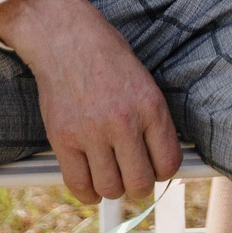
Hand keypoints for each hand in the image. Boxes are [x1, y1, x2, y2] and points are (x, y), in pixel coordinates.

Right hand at [0, 0, 181, 203]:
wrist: (67, 40)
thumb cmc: (109, 60)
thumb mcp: (145, 84)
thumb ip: (153, 122)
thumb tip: (161, 163)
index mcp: (151, 107)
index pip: (168, 163)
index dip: (163, 172)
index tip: (155, 168)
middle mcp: (124, 122)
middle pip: (139, 183)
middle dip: (138, 186)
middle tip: (131, 176)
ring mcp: (91, 133)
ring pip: (110, 188)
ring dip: (112, 188)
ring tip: (110, 176)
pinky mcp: (63, 139)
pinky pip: (78, 184)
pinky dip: (87, 192)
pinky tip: (91, 183)